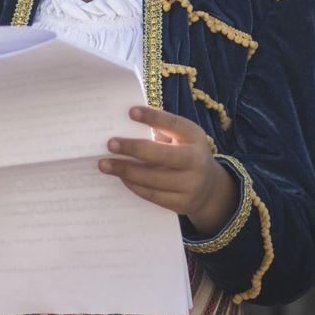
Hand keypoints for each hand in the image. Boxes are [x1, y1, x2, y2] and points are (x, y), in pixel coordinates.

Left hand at [100, 106, 235, 233]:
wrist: (209, 188)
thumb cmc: (185, 154)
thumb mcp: (181, 139)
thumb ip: (160, 133)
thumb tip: (123, 131)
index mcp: (195, 137)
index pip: (174, 124)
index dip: (153, 117)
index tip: (130, 112)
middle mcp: (196, 160)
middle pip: (162, 155)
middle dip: (133, 149)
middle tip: (110, 144)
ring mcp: (191, 184)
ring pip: (153, 178)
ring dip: (125, 171)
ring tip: (104, 165)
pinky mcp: (182, 203)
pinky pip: (152, 194)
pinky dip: (133, 185)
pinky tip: (121, 177)